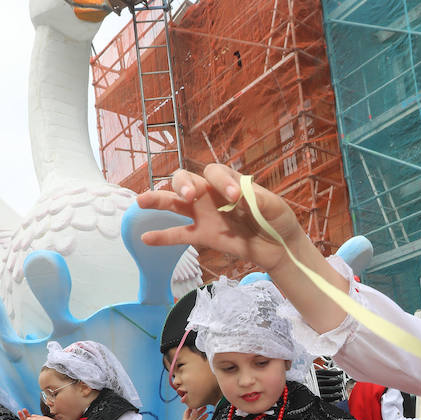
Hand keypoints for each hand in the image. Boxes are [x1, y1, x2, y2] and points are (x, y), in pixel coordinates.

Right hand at [137, 165, 306, 272]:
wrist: (279, 246)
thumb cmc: (277, 220)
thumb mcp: (274, 207)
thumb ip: (260, 200)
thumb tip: (243, 194)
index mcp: (229, 182)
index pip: (215, 173)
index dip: (221, 181)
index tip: (235, 198)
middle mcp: (211, 194)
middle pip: (186, 179)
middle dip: (183, 184)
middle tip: (190, 195)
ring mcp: (204, 215)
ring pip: (175, 202)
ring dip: (159, 199)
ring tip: (141, 201)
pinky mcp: (203, 235)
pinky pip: (179, 234)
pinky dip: (162, 236)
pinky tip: (145, 238)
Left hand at [178, 405, 207, 419]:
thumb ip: (193, 416)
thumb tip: (195, 409)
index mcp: (185, 418)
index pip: (188, 409)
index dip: (192, 406)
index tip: (196, 402)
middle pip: (193, 412)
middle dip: (198, 408)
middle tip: (203, 404)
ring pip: (197, 417)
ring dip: (201, 413)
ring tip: (206, 408)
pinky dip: (203, 419)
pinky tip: (206, 416)